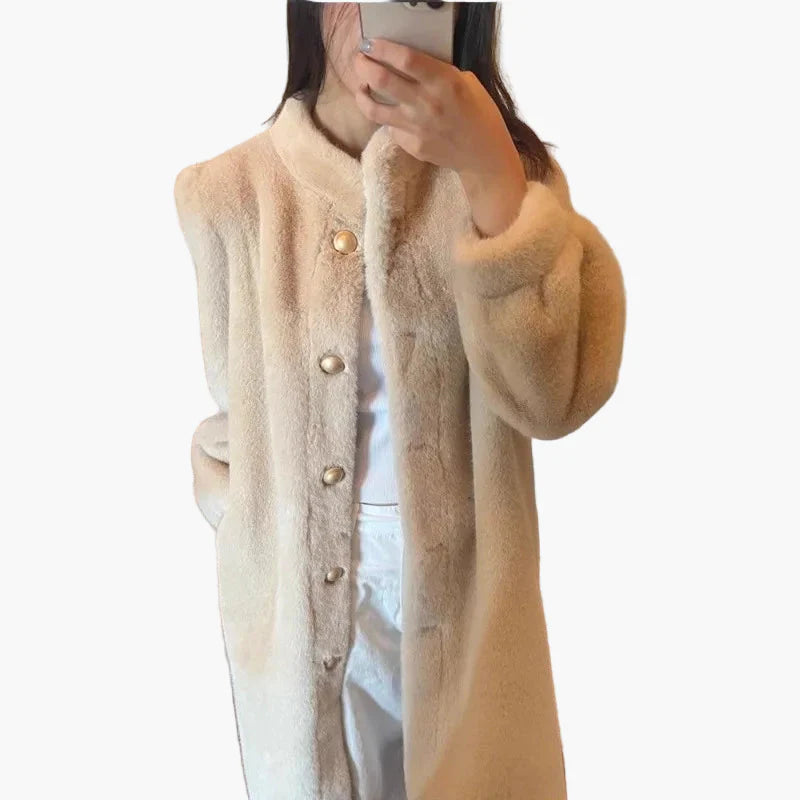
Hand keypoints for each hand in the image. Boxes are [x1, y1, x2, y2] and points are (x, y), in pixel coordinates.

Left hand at [353, 37, 527, 236]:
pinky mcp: (411, 145)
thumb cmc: (479, 113)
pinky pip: (391, 128)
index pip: (404, 59)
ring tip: (361, 87)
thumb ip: (437, 72)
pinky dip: (389, 120)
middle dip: (363, 66)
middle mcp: (426, 104)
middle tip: (359, 60)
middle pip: (381, 80)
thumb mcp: (465, 82)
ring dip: (362, 95)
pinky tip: (394, 115)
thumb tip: (408, 64)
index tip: (369, 42)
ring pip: (374, 109)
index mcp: (443, 82)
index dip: (381, 48)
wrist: (482, 154)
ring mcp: (416, 127)